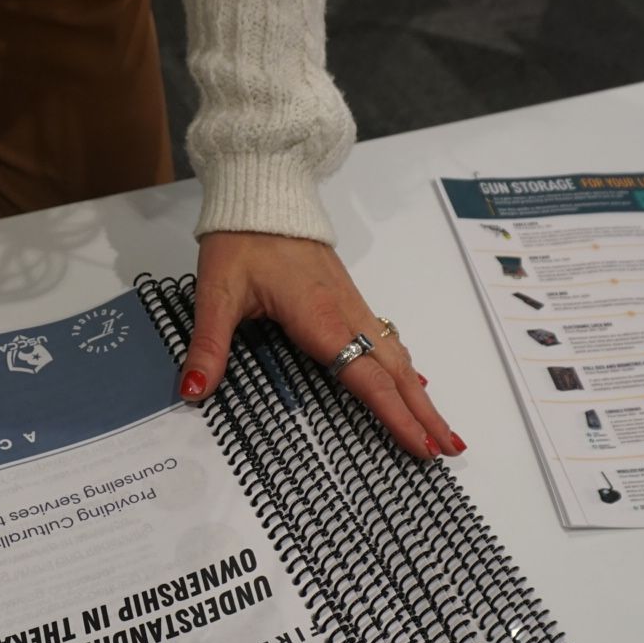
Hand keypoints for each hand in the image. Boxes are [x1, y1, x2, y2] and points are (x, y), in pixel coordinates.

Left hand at [181, 232, 465, 458]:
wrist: (262, 194)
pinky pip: (386, 340)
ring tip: (441, 428)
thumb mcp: (216, 293)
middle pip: (396, 372)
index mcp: (320, 319)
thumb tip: (194, 391)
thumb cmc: (241, 240)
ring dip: (421, 394)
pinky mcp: (348, 298)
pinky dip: (405, 369)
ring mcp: (352, 305)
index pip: (366, 377)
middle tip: (449, 449)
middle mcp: (346, 314)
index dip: (395, 415)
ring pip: (397, 357)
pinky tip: (412, 382)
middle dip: (424, 413)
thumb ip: (209, 346)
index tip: (421, 446)